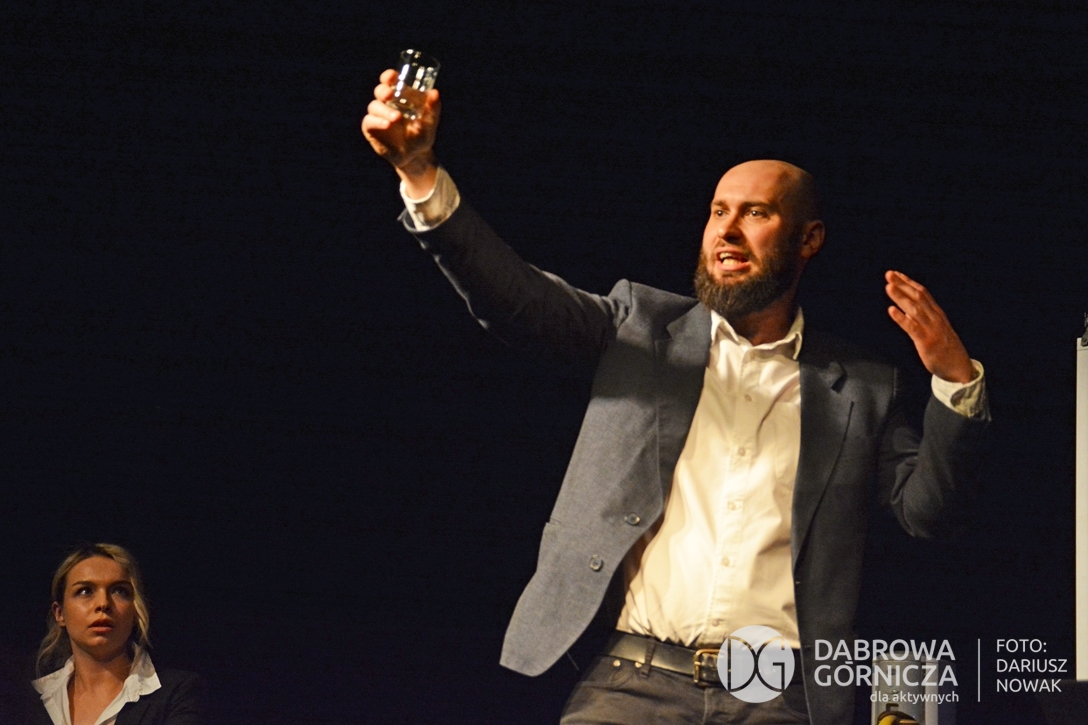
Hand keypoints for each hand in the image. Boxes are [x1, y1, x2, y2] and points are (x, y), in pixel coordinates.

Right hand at [361, 69, 439, 195]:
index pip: (389, 82)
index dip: (388, 77)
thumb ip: (433, 108)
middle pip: (379, 91)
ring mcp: (377, 116)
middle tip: (390, 94)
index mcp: (398, 97)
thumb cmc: (422, 135)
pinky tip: (387, 125)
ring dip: (385, 110)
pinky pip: (370, 121)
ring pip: (374, 106)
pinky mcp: (371, 129)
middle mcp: (385, 103)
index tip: (393, 76)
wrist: (415, 156)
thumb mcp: (430, 122)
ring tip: (397, 117)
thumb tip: (434, 93)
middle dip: (383, 90)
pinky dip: (378, 121)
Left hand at [885, 270, 974, 383]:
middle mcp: (935, 318)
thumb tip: (907, 310)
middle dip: (903, 284)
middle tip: (889, 274)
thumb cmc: (946, 349)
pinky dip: (901, 318)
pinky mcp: (926, 341)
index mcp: (937, 314)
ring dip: (901, 297)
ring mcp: (931, 329)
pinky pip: (912, 327)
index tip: (896, 274)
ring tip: (889, 287)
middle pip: (918, 297)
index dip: (909, 283)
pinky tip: (891, 310)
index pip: (923, 293)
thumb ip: (923, 318)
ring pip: (914, 309)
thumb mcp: (935, 329)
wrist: (960, 368)